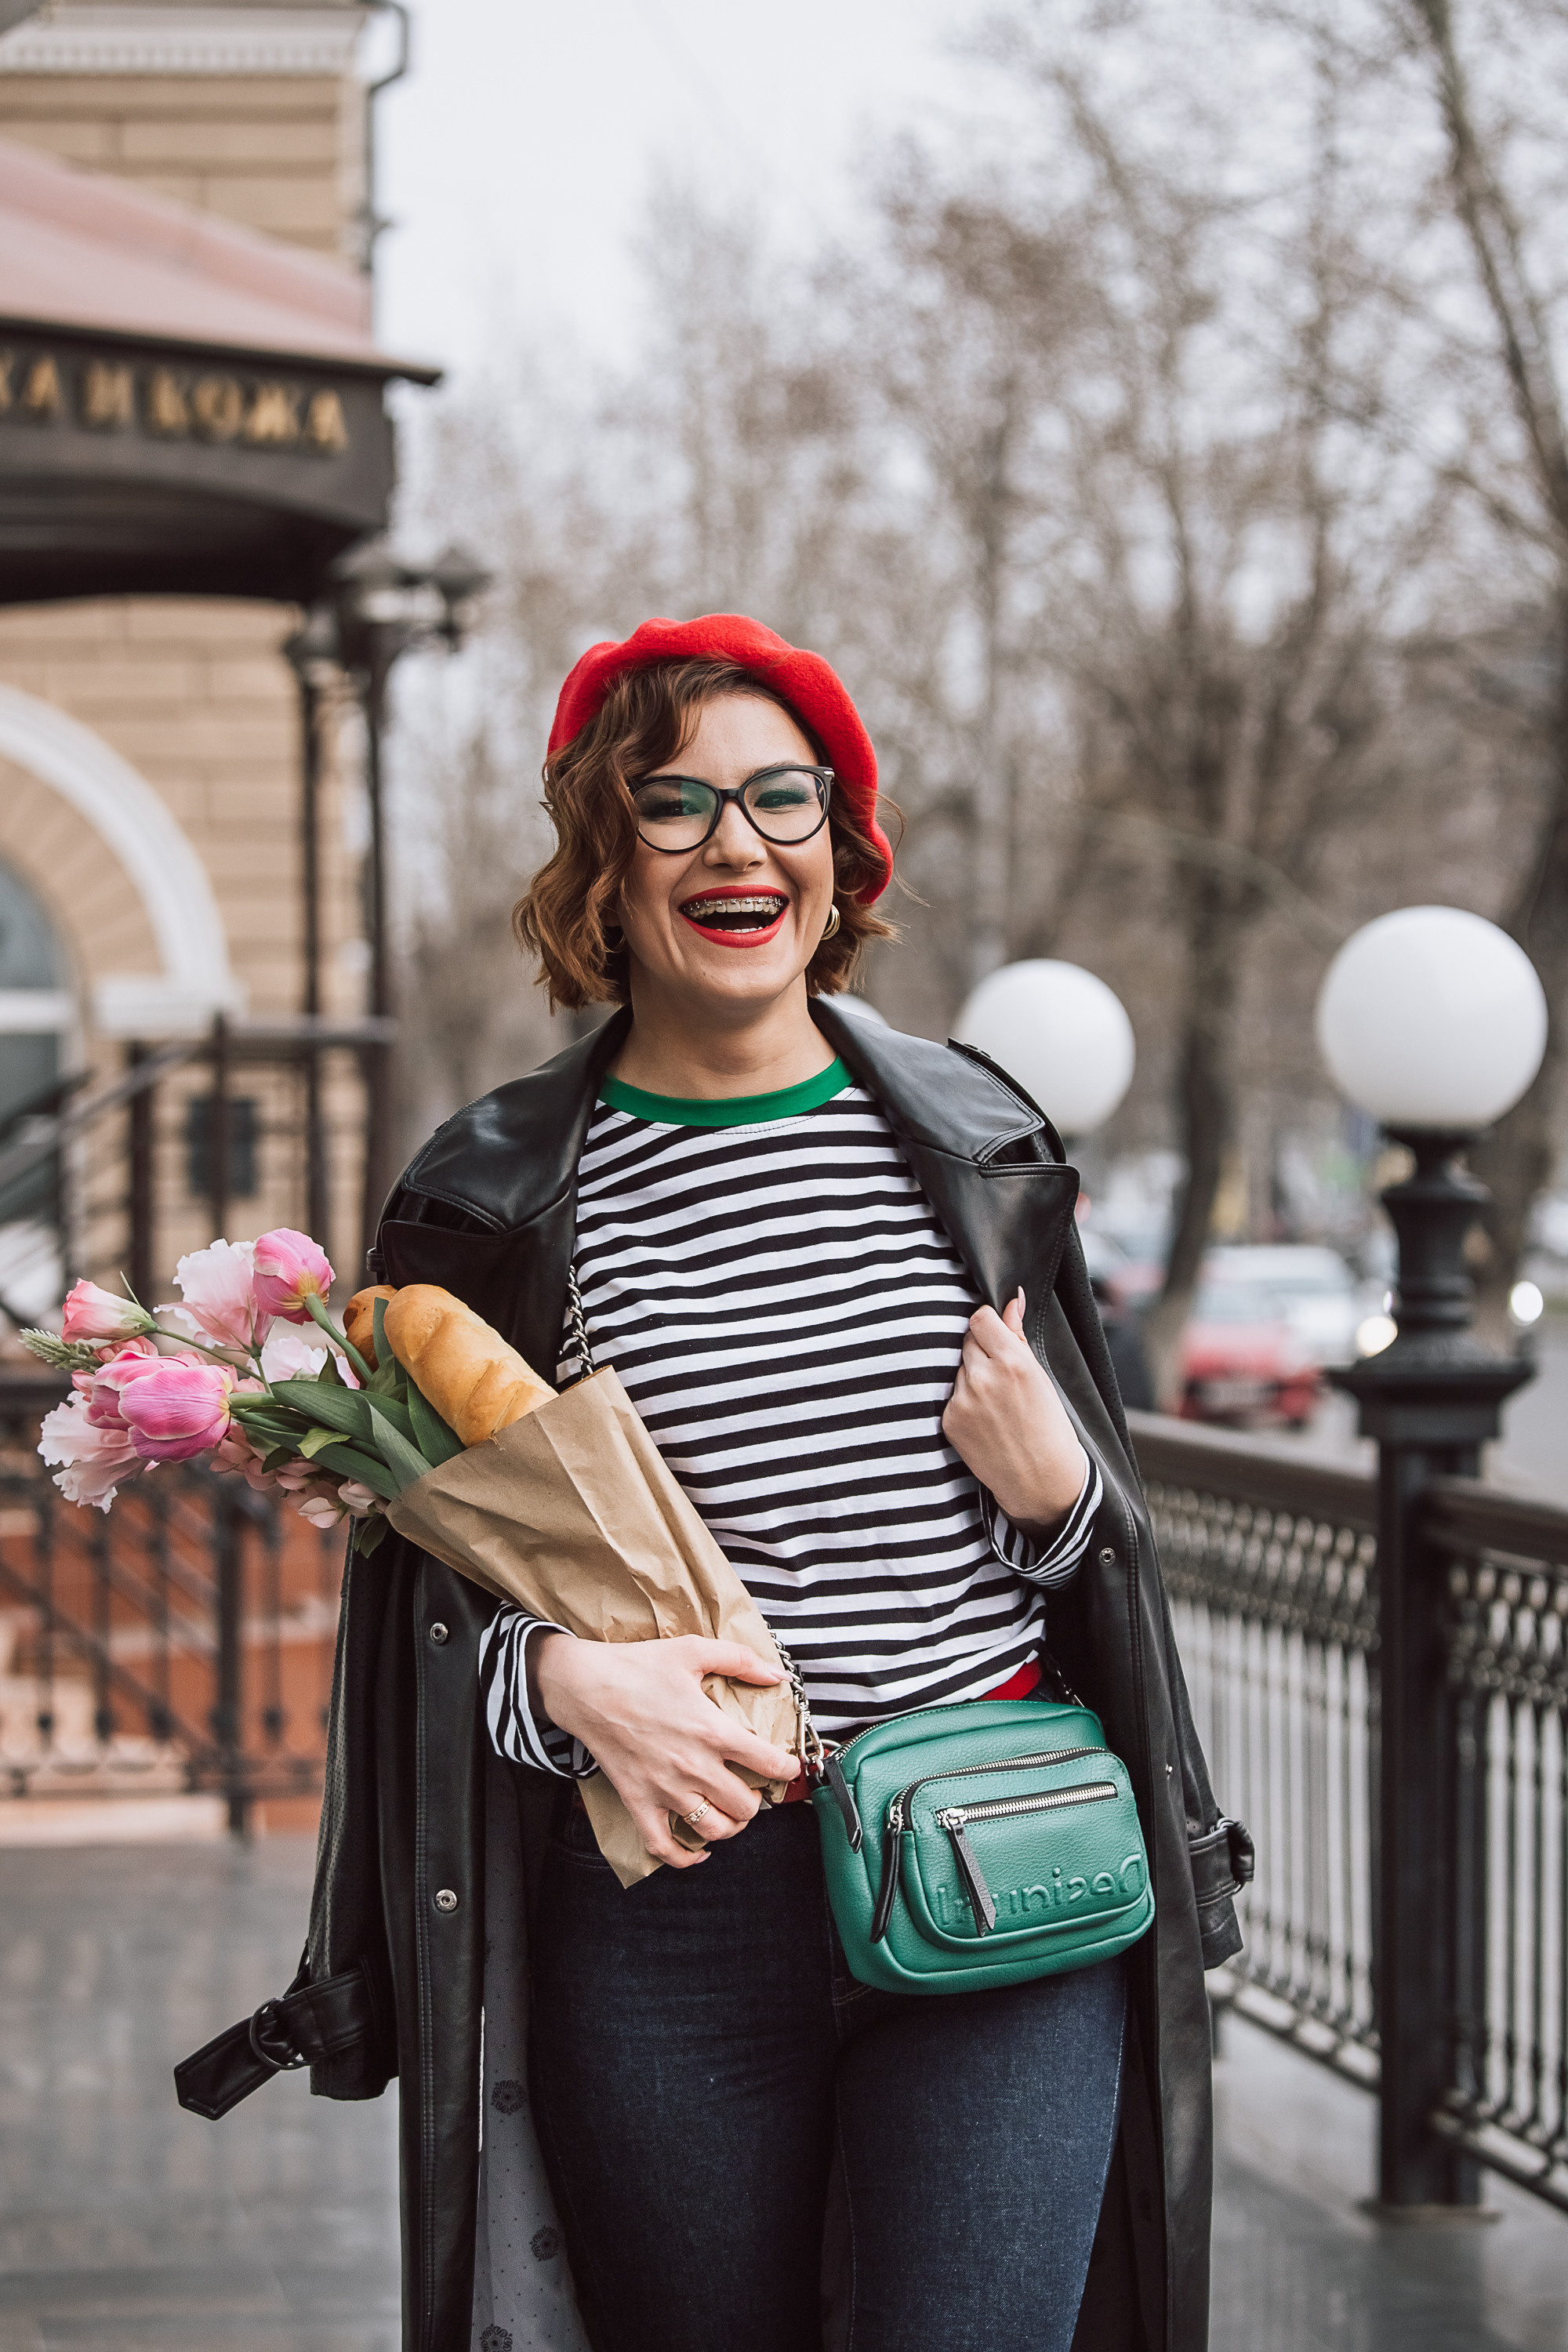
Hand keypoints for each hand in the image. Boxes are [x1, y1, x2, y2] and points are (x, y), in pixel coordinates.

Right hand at [531, 1633, 800, 1868]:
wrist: (585, 1686)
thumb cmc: (637, 1666)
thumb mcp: (692, 1650)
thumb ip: (739, 1660)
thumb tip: (777, 1675)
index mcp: (712, 1731)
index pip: (768, 1763)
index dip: (787, 1769)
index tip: (787, 1766)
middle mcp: (694, 1767)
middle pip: (745, 1806)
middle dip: (756, 1799)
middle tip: (752, 1786)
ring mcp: (665, 1790)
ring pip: (714, 1830)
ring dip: (730, 1825)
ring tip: (730, 1812)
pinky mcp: (639, 1802)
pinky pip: (665, 1848)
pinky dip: (686, 1858)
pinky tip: (699, 1851)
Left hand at [941, 1290, 1088, 1533]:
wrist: (1041, 1480)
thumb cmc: (1049, 1428)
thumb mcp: (1042, 1378)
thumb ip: (1018, 1336)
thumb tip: (1012, 1300)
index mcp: (1013, 1363)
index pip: (980, 1318)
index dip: (989, 1324)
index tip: (996, 1334)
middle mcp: (983, 1378)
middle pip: (967, 1340)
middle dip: (982, 1350)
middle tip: (1001, 1374)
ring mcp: (963, 1400)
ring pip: (959, 1368)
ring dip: (972, 1375)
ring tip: (996, 1402)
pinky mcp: (949, 1420)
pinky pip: (951, 1395)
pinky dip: (964, 1400)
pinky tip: (985, 1419)